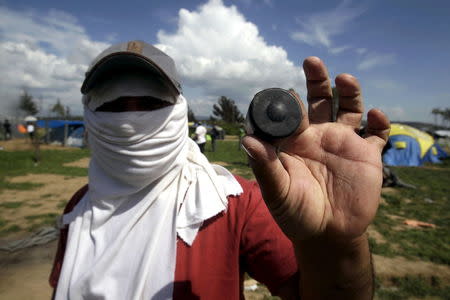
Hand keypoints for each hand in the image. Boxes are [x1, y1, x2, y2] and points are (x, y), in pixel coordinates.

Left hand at [242, 57, 389, 243]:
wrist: (327, 234)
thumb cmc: (296, 213)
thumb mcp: (277, 192)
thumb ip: (265, 166)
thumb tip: (247, 139)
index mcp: (295, 142)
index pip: (291, 113)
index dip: (287, 102)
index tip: (284, 93)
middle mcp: (319, 136)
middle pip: (320, 100)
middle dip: (317, 80)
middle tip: (311, 61)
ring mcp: (343, 144)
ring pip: (349, 109)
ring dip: (349, 92)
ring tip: (345, 79)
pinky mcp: (367, 155)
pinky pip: (377, 134)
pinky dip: (380, 123)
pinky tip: (376, 117)